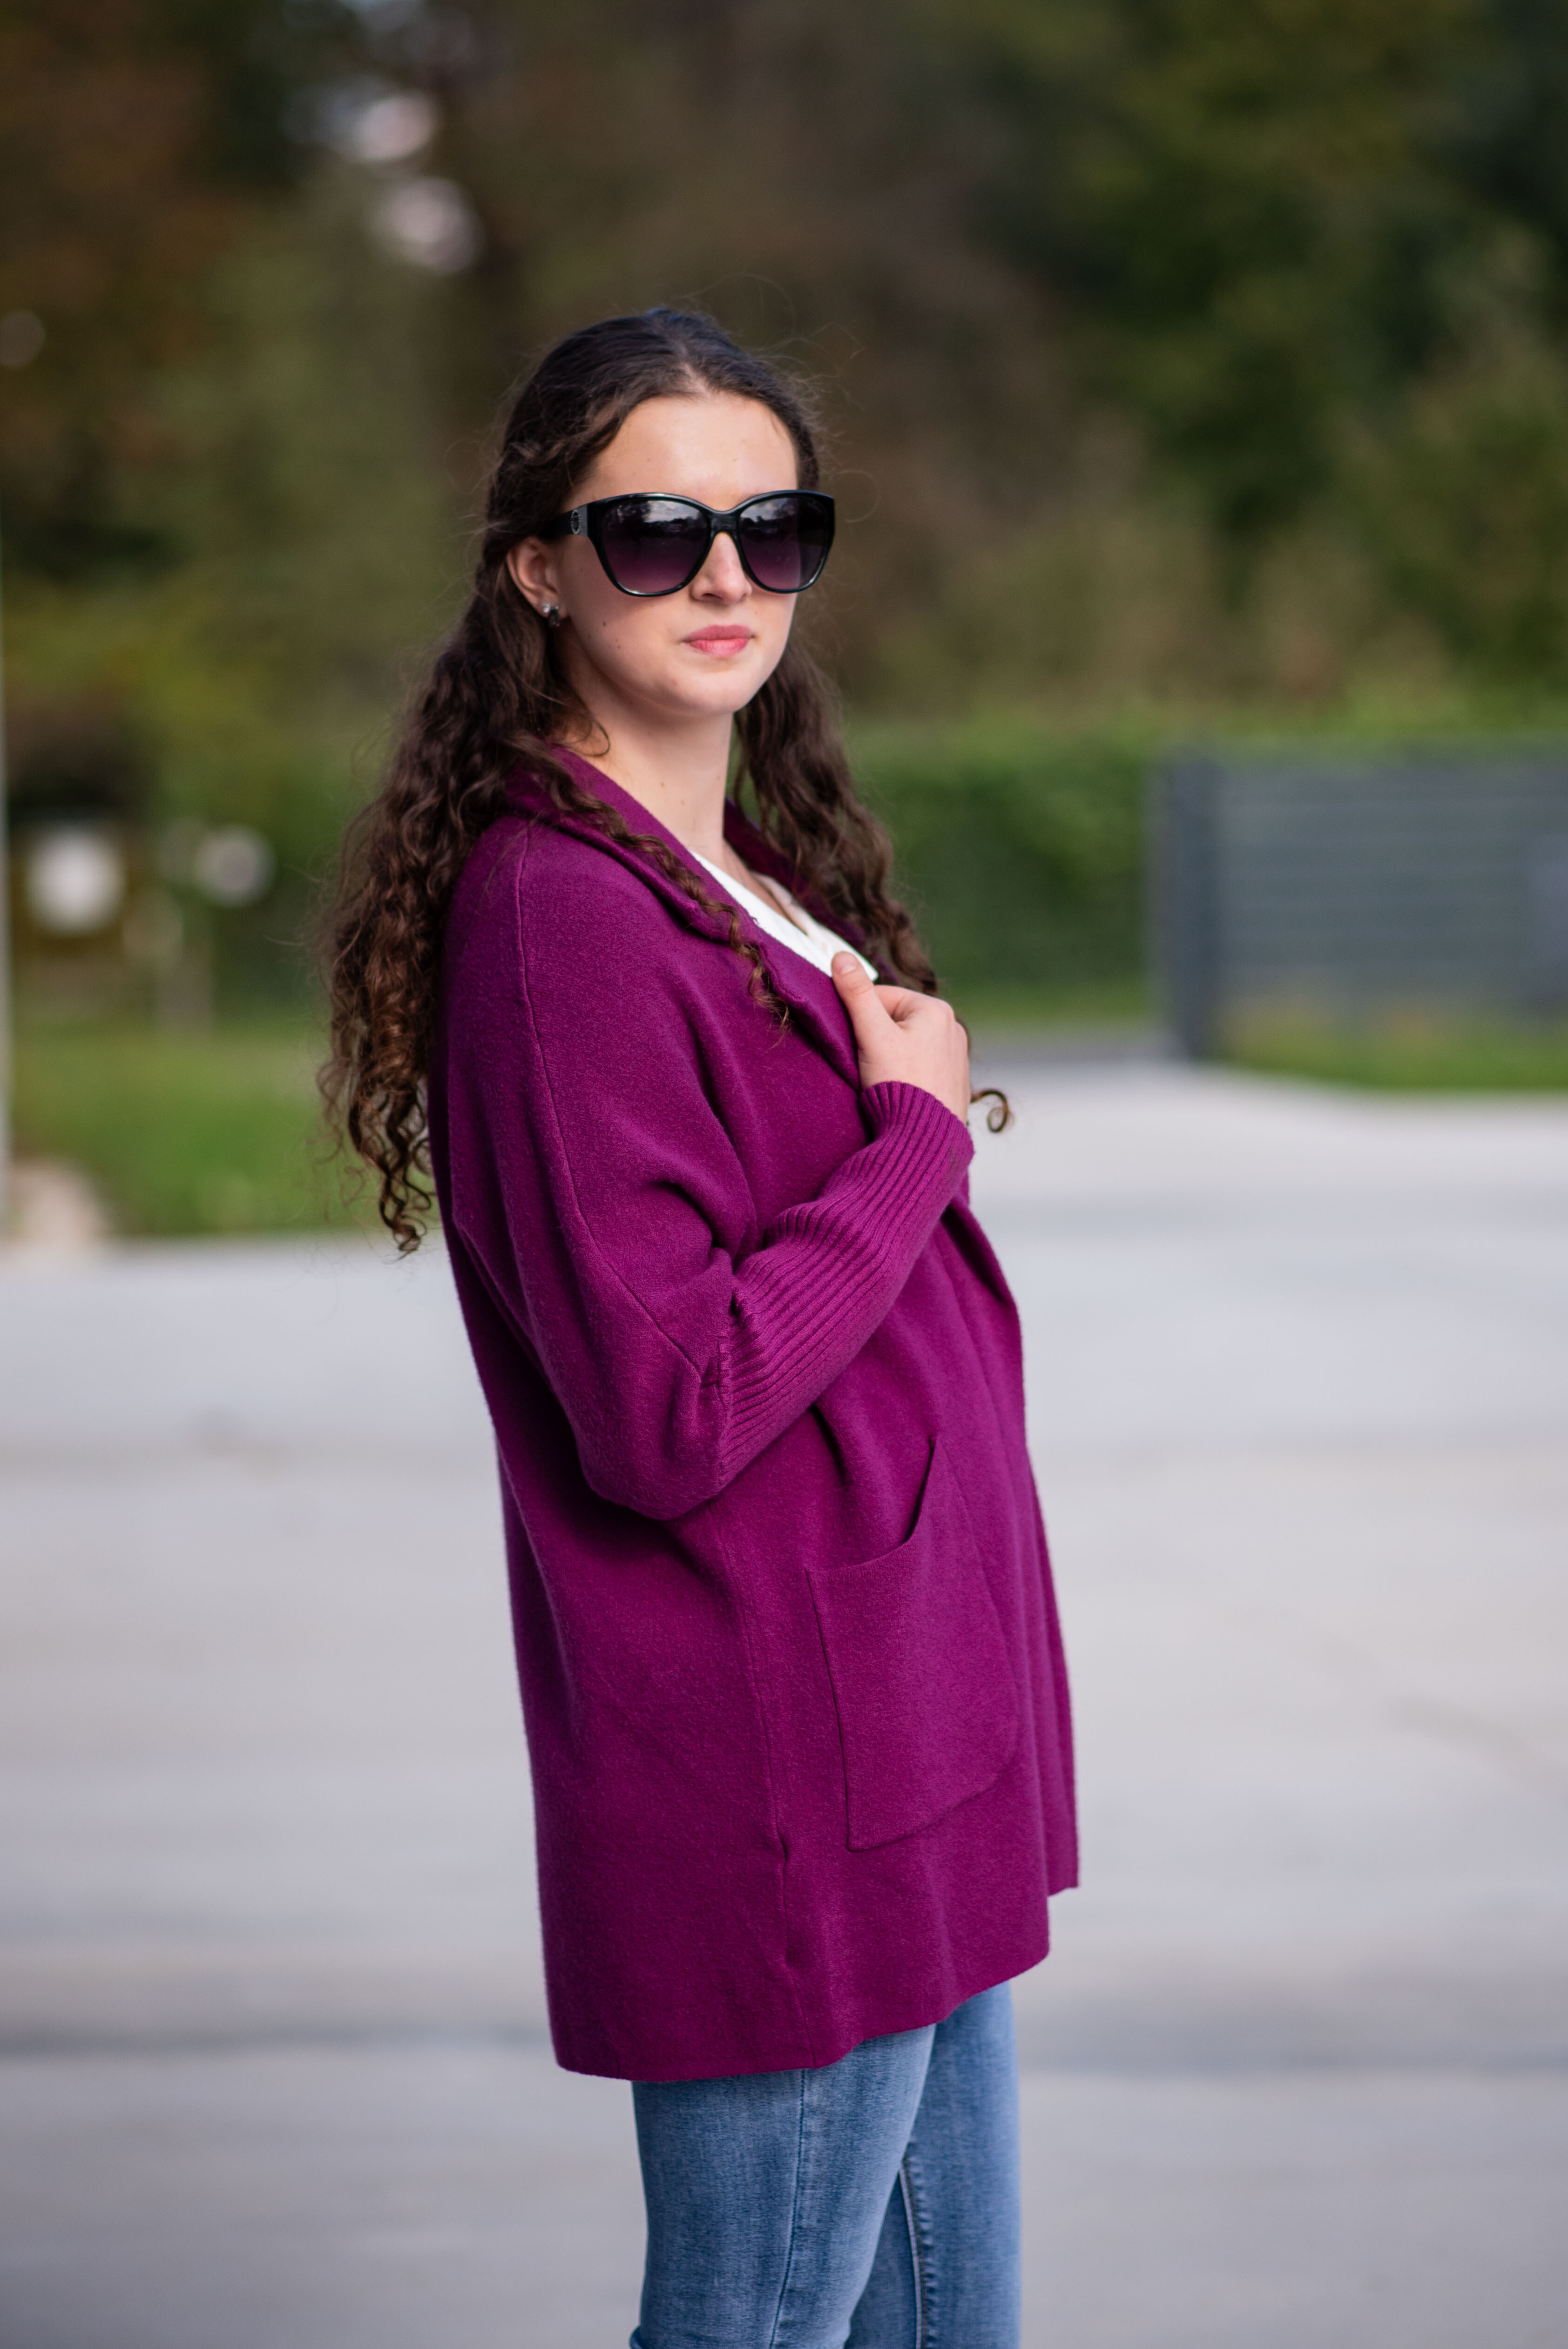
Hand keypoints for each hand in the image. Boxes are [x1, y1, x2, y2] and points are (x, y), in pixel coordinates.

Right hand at [831, 955, 970, 1124]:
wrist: (925, 1139)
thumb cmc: (898, 1085)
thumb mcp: (871, 1034)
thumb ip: (856, 994)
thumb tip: (840, 956)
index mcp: (936, 1009)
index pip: (881, 998)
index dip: (857, 1018)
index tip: (850, 1043)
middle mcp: (953, 1028)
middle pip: (893, 1021)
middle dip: (873, 1039)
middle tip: (866, 1064)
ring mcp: (956, 1057)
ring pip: (906, 1045)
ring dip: (887, 1058)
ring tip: (881, 1080)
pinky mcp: (954, 1081)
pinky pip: (920, 1067)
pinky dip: (904, 1074)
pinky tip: (898, 1091)